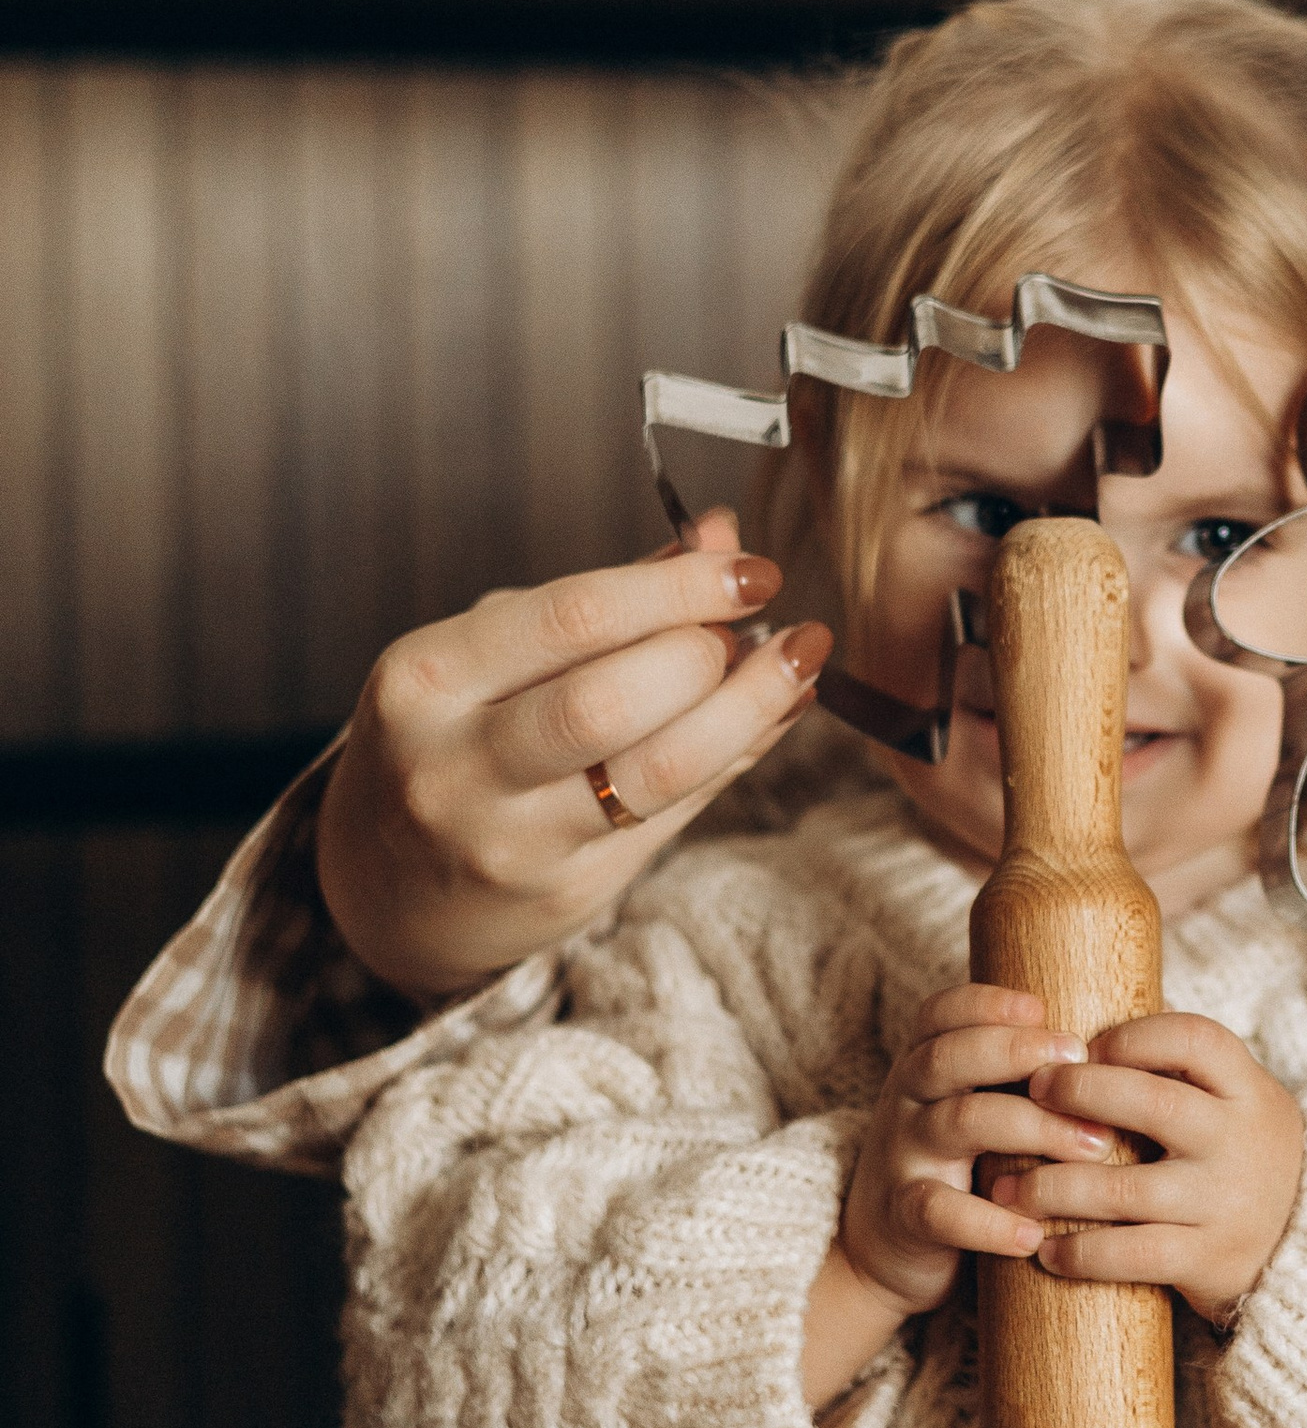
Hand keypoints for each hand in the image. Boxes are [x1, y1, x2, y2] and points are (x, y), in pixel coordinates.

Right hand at [316, 512, 831, 997]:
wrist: (389, 887)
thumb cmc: (450, 744)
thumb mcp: (491, 659)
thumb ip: (605, 602)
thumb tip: (719, 535)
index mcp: (428, 677)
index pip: (572, 617)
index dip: (680, 588)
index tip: (750, 568)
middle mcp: (455, 763)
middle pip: (614, 698)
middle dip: (712, 652)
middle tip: (759, 626)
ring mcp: (508, 839)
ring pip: (659, 769)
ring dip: (750, 708)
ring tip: (796, 665)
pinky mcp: (565, 891)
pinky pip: (676, 813)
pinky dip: (737, 755)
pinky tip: (773, 717)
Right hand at [805, 984, 1093, 1406]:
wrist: (886, 1252)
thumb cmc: (961, 1167)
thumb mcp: (976, 1108)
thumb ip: (1023, 1077)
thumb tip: (1124, 1049)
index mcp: (926, 1066)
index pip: (942, 1013)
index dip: (989, 1003)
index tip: (1044, 1007)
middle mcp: (907, 1101)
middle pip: (949, 1056)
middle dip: (1018, 1050)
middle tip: (1082, 1059)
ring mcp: (902, 1157)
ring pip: (958, 1122)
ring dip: (1034, 1127)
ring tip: (1096, 1146)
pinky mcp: (904, 1217)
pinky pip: (941, 1212)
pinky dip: (989, 1223)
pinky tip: (1035, 1234)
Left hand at [990, 1012, 1305, 1320]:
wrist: (1306, 1248)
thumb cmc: (1241, 1159)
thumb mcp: (1238, 1104)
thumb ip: (1180, 1075)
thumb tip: (1074, 1036)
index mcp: (1249, 1091)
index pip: (1195, 1040)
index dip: (1134, 1036)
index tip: (1087, 1046)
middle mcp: (1240, 1142)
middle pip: (1152, 1105)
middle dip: (1080, 1093)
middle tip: (1030, 1092)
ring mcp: (1224, 1203)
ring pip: (1124, 1190)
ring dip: (1052, 1187)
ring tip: (1005, 1188)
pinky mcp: (1207, 1260)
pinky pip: (1132, 1256)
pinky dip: (1081, 1253)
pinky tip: (1045, 1250)